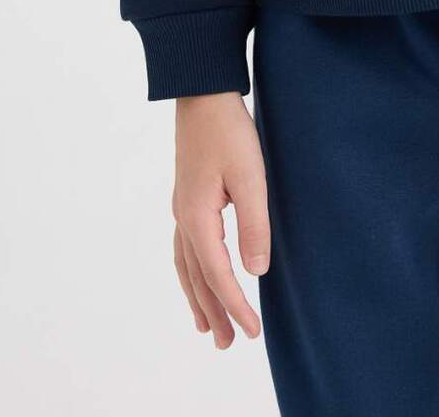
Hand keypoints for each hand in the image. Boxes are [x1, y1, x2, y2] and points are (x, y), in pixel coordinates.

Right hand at [171, 91, 270, 347]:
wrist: (202, 92)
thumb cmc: (229, 130)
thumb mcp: (250, 176)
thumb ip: (253, 224)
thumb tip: (256, 271)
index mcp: (197, 217)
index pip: (217, 274)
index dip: (236, 305)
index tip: (253, 332)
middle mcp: (184, 217)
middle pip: (197, 277)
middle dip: (214, 312)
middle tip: (229, 345)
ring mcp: (182, 207)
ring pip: (187, 266)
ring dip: (198, 297)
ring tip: (207, 325)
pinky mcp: (188, 196)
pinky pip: (185, 248)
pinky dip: (191, 272)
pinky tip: (197, 275)